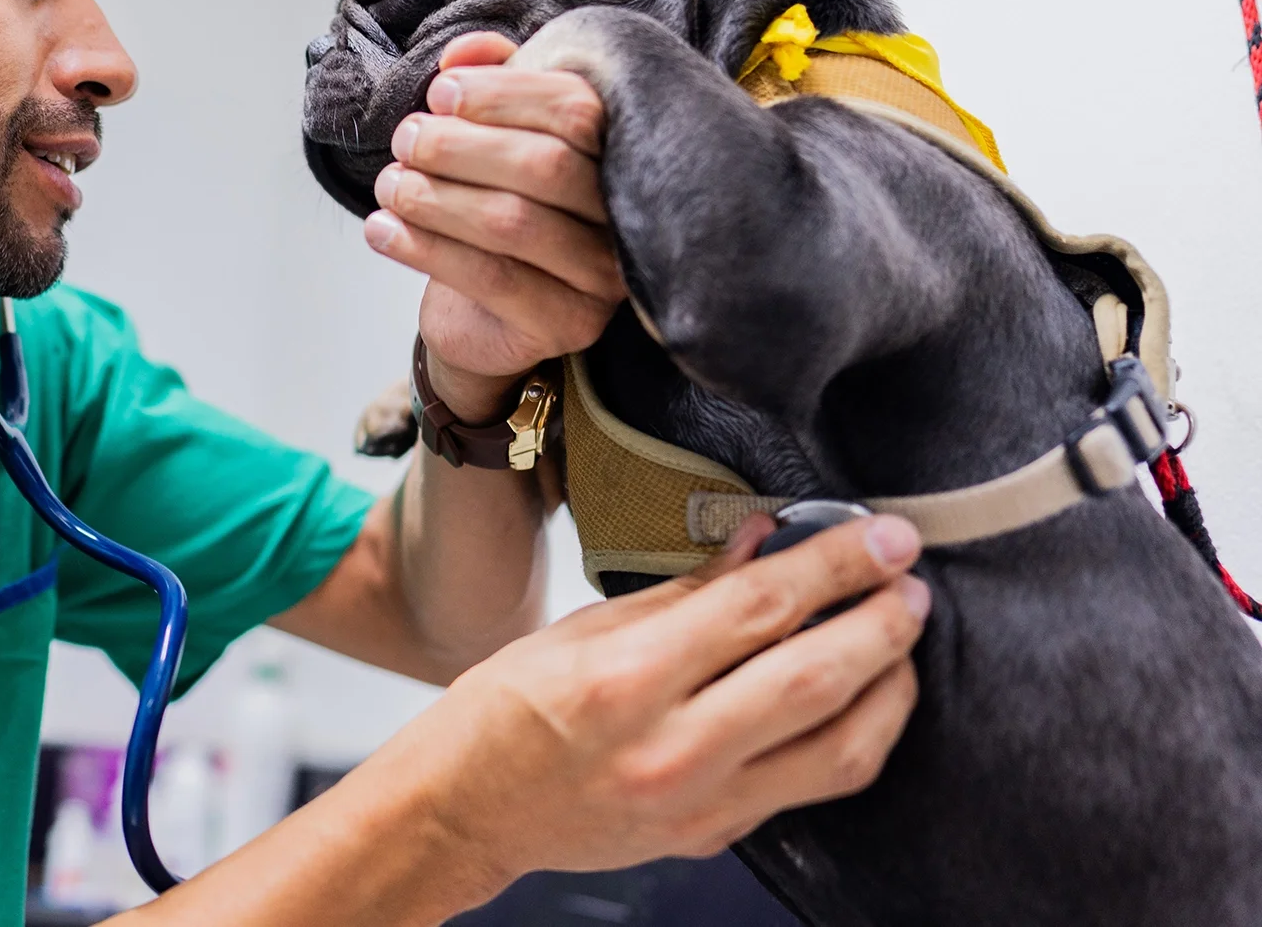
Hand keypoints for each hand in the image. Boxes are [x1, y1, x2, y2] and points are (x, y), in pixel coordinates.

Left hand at [362, 32, 625, 420]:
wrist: (487, 315)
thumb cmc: (494, 209)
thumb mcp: (494, 136)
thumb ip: (488, 82)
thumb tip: (461, 53)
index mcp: (619, 154)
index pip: (577, 109)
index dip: (502, 93)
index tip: (440, 93)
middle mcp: (625, 216)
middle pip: (544, 166)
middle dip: (459, 146)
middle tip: (406, 139)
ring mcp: (603, 278)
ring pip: (511, 222)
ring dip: (433, 196)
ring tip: (389, 185)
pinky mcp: (566, 326)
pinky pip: (489, 279)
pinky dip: (423, 247)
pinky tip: (382, 229)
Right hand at [366, 514, 928, 901]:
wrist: (464, 813)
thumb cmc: (501, 713)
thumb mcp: (575, 632)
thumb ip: (679, 594)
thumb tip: (762, 543)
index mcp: (625, 680)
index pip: (758, 608)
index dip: (833, 564)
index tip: (881, 534)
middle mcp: (671, 750)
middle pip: (814, 679)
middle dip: (880, 620)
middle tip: (909, 577)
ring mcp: (699, 806)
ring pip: (839, 751)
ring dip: (889, 690)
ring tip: (899, 639)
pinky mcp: (713, 838)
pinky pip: (808, 788)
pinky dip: (850, 737)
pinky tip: (857, 699)